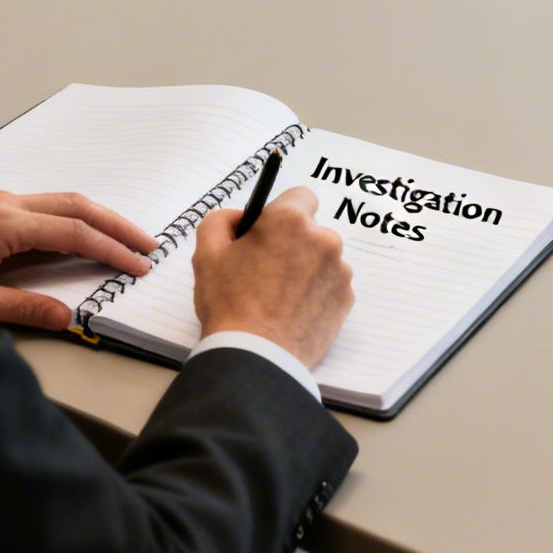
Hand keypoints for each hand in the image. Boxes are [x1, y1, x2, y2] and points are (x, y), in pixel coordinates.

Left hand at [0, 190, 157, 329]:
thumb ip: (24, 308)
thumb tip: (67, 317)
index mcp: (7, 223)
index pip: (75, 232)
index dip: (111, 249)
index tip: (138, 264)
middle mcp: (5, 203)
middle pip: (76, 205)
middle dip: (115, 224)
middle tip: (147, 244)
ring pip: (60, 201)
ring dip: (95, 219)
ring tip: (122, 238)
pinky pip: (41, 207)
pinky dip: (70, 220)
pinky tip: (78, 237)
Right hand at [193, 187, 353, 366]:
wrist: (256, 356)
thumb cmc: (230, 304)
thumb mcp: (207, 253)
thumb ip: (221, 220)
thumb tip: (241, 217)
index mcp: (290, 221)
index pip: (300, 196)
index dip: (281, 212)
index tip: (268, 231)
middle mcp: (323, 240)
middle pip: (311, 230)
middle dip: (292, 243)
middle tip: (265, 269)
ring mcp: (339, 271)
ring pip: (322, 258)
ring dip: (306, 268)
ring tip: (278, 296)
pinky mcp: (346, 299)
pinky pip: (331, 285)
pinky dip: (316, 292)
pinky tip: (292, 310)